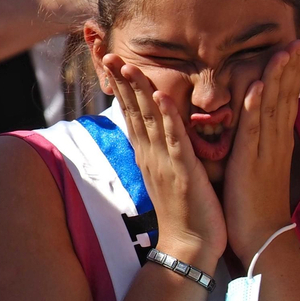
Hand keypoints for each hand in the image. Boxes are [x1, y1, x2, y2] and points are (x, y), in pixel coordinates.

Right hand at [101, 55, 225, 267]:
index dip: (122, 86)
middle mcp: (150, 155)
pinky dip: (167, 117)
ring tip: (130, 64)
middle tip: (109, 53)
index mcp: (148, 154)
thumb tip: (162, 132)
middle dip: (122, 81)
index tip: (114, 61)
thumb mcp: (170, 175)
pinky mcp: (182, 172)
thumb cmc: (185, 212)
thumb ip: (165, 151)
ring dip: (139, 91)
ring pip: (149, 119)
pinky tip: (161, 96)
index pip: (131, 113)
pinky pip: (173, 139)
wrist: (189, 247)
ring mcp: (164, 162)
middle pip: (133, 111)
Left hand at [222, 39, 299, 266]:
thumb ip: (261, 135)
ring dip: (281, 75)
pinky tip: (261, 85)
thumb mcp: (262, 158)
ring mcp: (267, 149)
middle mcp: (278, 138)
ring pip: (275, 104)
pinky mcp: (251, 162)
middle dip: (295, 60)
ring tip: (289, 47)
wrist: (261, 234)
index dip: (295, 65)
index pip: (289, 92)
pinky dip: (257, 106)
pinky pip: (255, 129)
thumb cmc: (257, 198)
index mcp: (279, 136)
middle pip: (289, 91)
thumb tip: (259, 113)